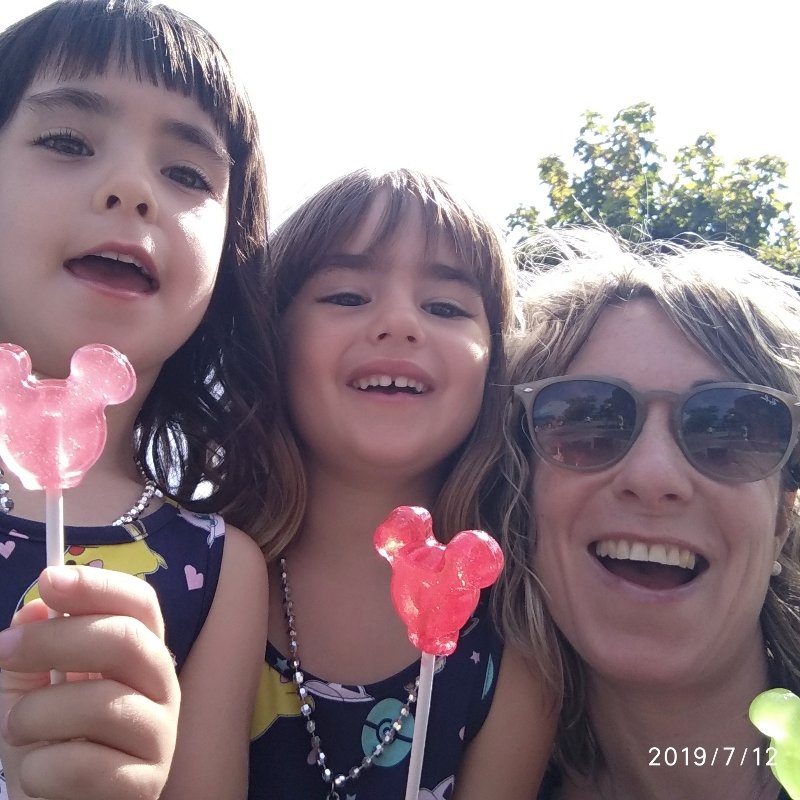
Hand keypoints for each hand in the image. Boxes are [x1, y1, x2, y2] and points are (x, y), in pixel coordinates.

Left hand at [0, 566, 179, 799]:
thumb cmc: (51, 739)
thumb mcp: (32, 687)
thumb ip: (34, 646)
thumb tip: (34, 610)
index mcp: (142, 652)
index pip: (141, 604)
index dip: (99, 586)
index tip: (48, 579)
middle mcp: (163, 685)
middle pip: (126, 640)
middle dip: (56, 639)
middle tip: (4, 649)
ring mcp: (160, 735)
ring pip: (101, 704)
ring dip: (36, 714)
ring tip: (17, 728)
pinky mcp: (145, 786)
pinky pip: (85, 767)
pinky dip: (42, 768)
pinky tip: (40, 774)